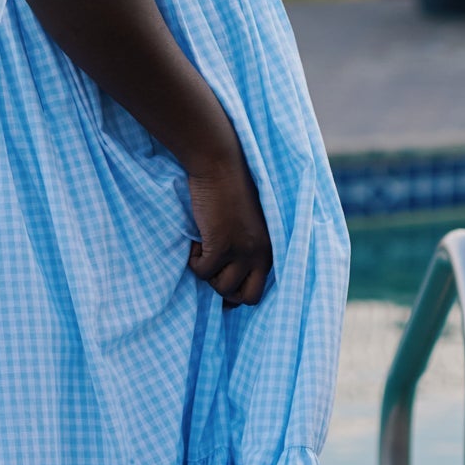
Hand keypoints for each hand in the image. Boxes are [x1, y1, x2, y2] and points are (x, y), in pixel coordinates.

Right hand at [186, 146, 272, 306]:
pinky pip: (201, 271)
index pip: (258, 291)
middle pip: (247, 298)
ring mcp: (242, 251)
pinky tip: (197, 240)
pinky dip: (194, 260)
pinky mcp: (222, 245)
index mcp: (270, 250)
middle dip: (226, 290)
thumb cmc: (230, 191)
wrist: (219, 166)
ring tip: (204, 249)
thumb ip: (245, 249)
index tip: (222, 276)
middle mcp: (261, 254)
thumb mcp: (247, 226)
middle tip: (212, 269)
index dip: (237, 289)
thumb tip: (227, 278)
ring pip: (221, 287)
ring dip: (208, 273)